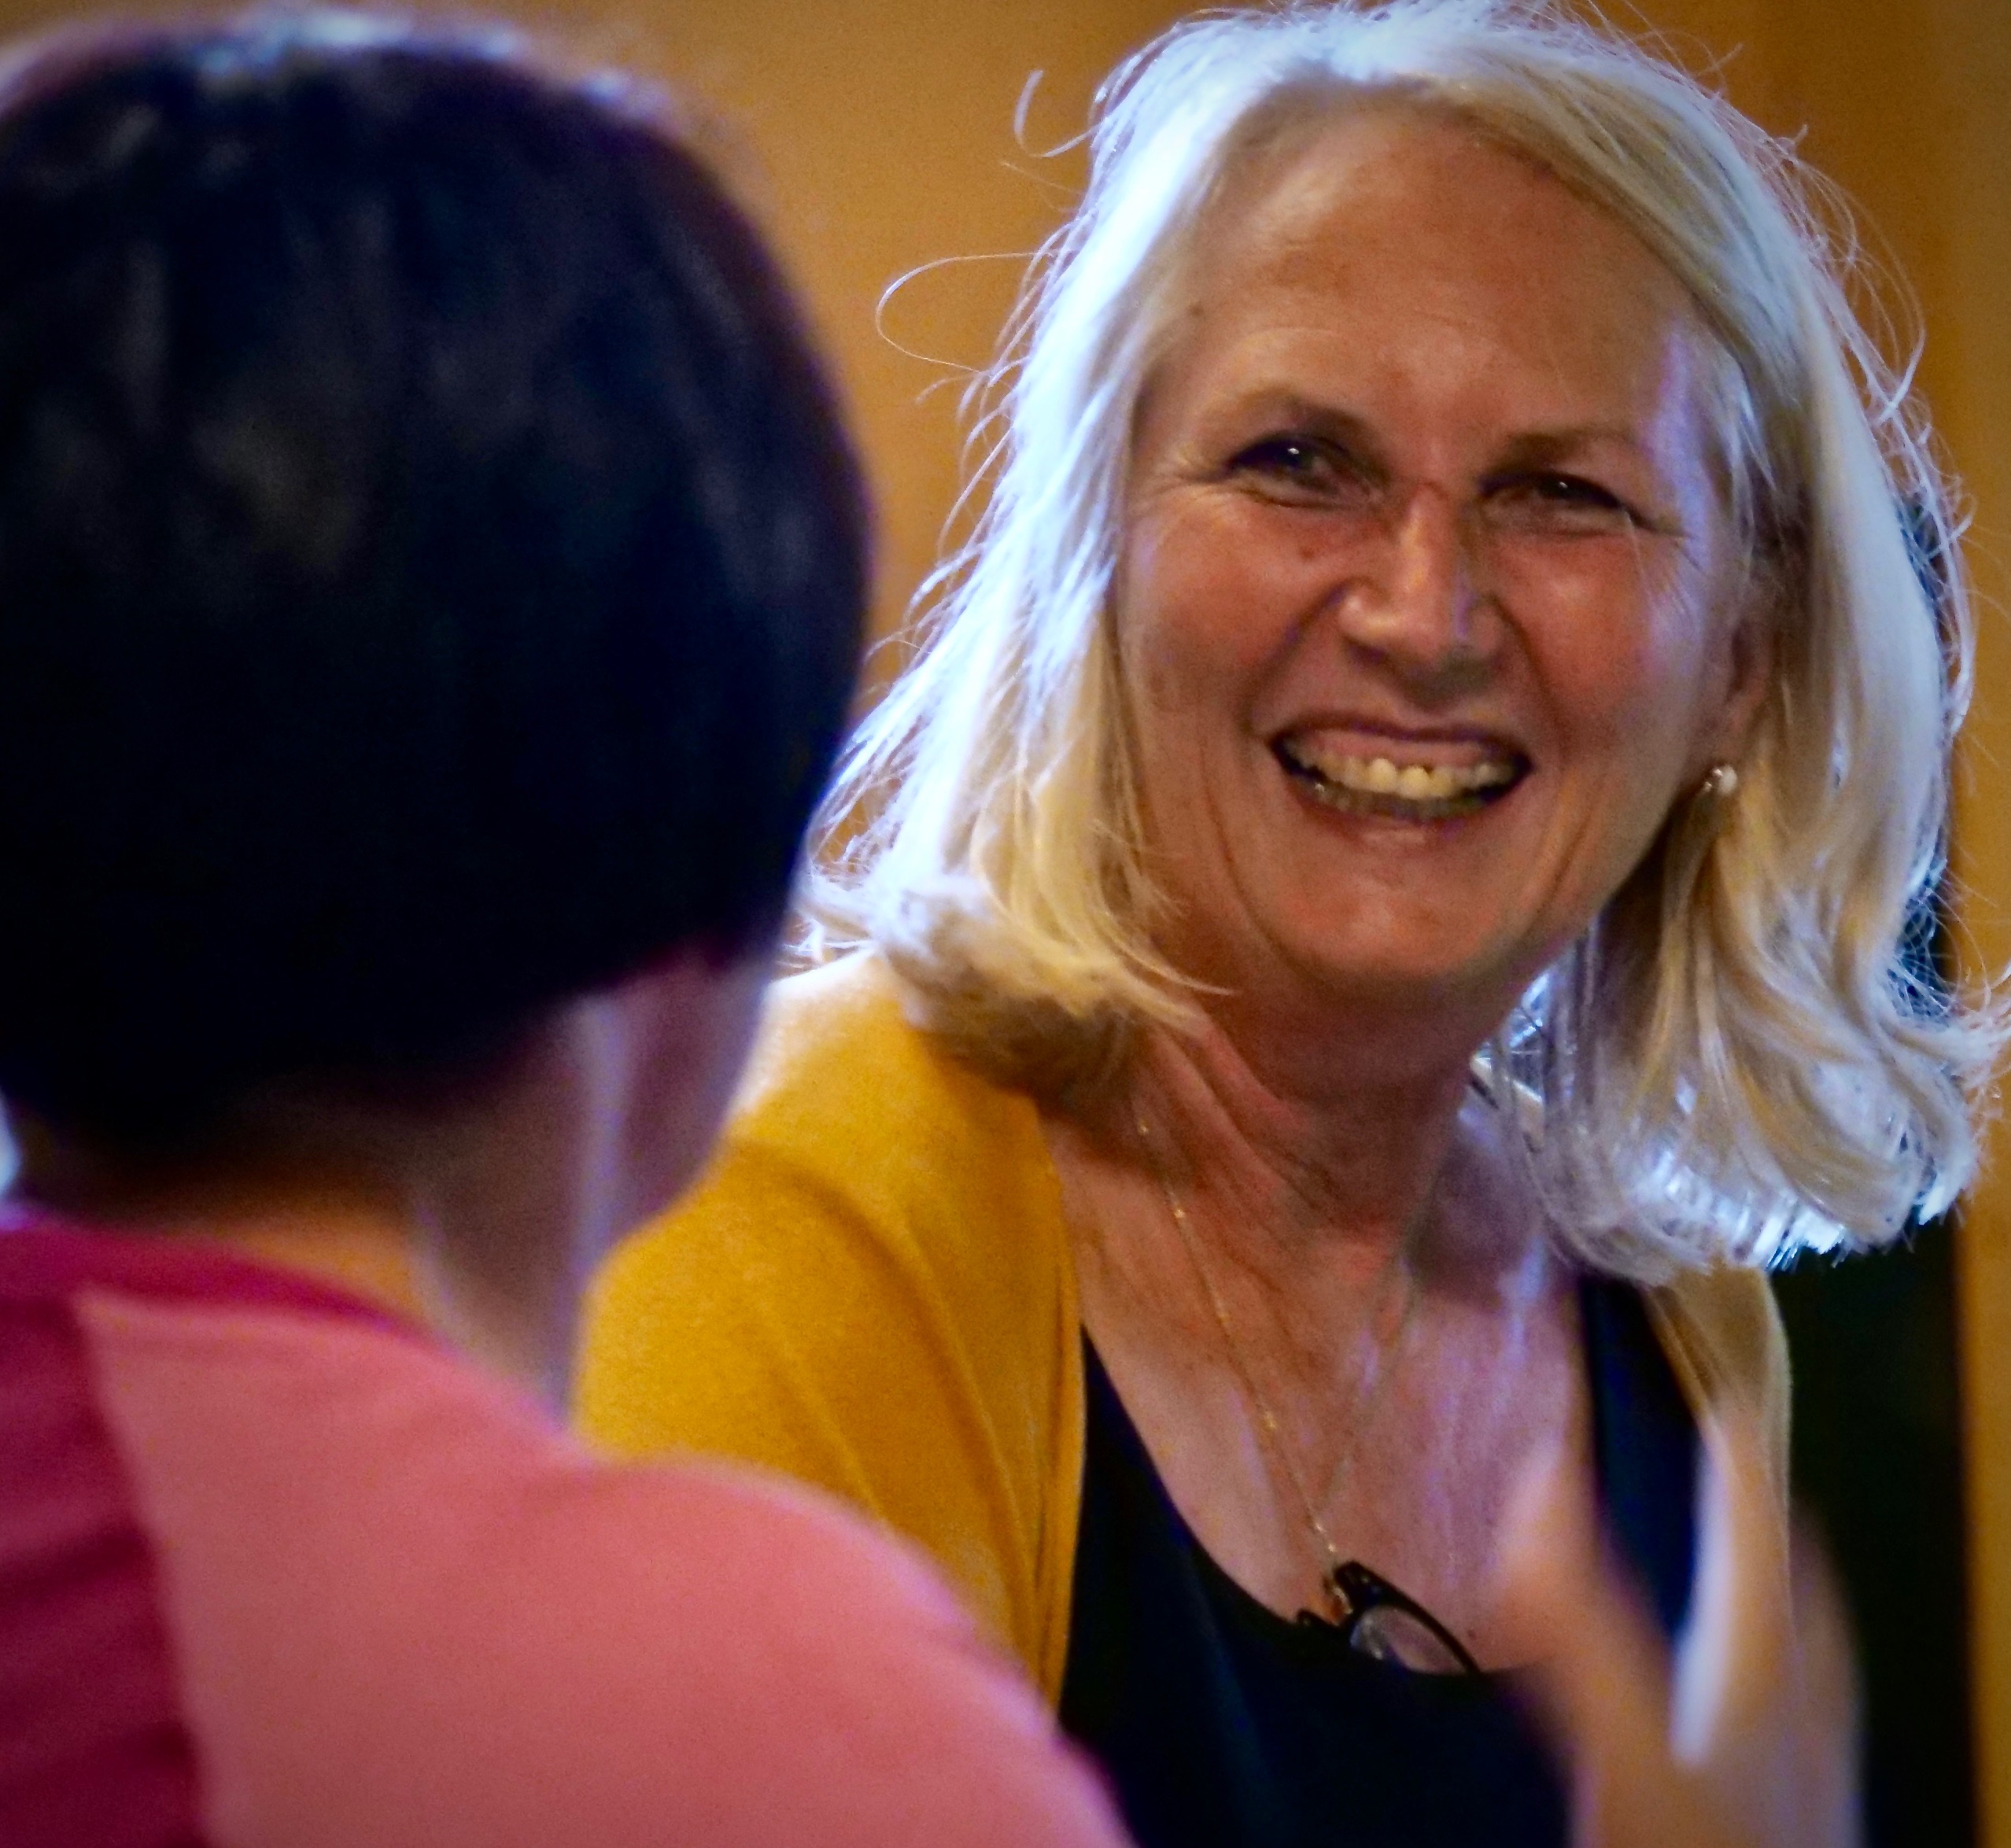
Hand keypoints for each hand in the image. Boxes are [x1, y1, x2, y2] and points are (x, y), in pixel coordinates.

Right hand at [1496, 1409, 1860, 1847]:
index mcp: (1763, 1677)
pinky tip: (1733, 1738)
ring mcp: (1805, 1795)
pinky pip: (1789, 1742)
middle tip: (1743, 1485)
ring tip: (1751, 1595)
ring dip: (1781, 1618)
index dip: (1740, 1462)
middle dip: (1773, 1538)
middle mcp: (1799, 1726)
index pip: (1756, 1539)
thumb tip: (1536, 1473)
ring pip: (1810, 1678)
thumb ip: (1576, 1616)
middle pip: (1802, 1606)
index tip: (1725, 1397)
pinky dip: (1765, 1699)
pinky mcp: (1786, 1838)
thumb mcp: (1623, 1745)